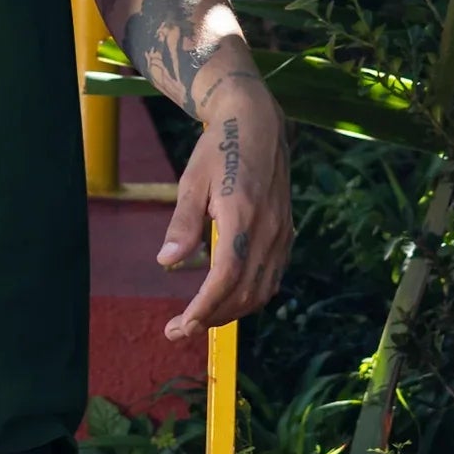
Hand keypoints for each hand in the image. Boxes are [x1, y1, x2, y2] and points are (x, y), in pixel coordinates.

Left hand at [160, 72, 291, 340]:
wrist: (258, 124)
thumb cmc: (219, 149)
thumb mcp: (192, 179)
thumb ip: (183, 222)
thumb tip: (168, 263)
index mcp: (243, 216)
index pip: (226, 277)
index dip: (204, 308)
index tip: (181, 325)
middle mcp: (269, 230)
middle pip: (245, 293)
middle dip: (212, 318)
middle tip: (179, 329)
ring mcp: (282, 234)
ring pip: (261, 291)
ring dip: (231, 312)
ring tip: (200, 318)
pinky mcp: (286, 234)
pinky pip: (272, 278)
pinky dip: (250, 297)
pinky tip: (227, 299)